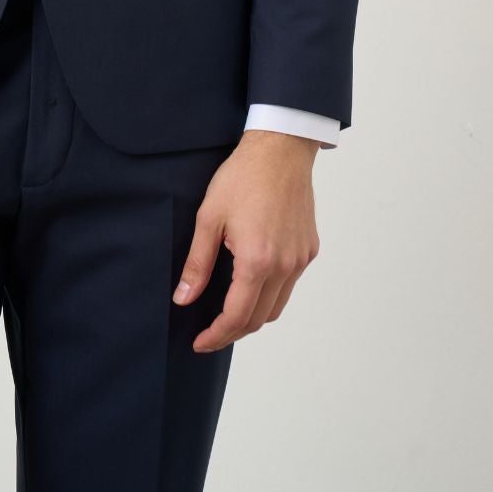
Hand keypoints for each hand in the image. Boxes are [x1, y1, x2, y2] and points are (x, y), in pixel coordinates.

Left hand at [172, 130, 321, 351]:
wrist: (280, 149)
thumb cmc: (242, 177)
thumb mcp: (209, 217)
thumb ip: (197, 263)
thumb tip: (183, 299)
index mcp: (258, 261)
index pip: (237, 316)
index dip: (217, 335)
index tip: (199, 342)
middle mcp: (285, 266)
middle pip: (259, 318)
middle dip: (233, 331)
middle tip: (210, 331)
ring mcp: (300, 258)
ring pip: (277, 305)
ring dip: (254, 315)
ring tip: (229, 312)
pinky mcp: (309, 249)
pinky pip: (290, 284)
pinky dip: (271, 293)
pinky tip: (253, 282)